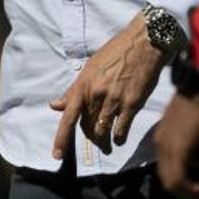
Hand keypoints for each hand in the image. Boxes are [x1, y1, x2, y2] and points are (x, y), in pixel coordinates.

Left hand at [50, 14, 166, 158]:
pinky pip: (121, 130)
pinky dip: (118, 138)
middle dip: (89, 135)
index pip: (69, 116)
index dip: (62, 138)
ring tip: (106, 145)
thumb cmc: (115, 53)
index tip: (57, 155)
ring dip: (103, 142)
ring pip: (102, 131)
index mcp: (83, 84)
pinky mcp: (132, 104)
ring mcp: (114, 99)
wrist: (143, 44)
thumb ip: (73, 90)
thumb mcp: (89, 68)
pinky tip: (118, 138)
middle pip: (86, 126)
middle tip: (94, 136)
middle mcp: (96, 93)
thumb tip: (55, 105)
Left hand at [156, 92, 198, 197]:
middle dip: (184, 190)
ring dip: (188, 191)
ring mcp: (167, 146)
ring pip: (171, 182)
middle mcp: (160, 143)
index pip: (165, 168)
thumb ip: (191, 144)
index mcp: (162, 137)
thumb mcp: (192, 127)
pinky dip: (191, 188)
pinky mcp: (178, 149)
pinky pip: (179, 179)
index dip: (181, 182)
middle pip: (166, 178)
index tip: (197, 186)